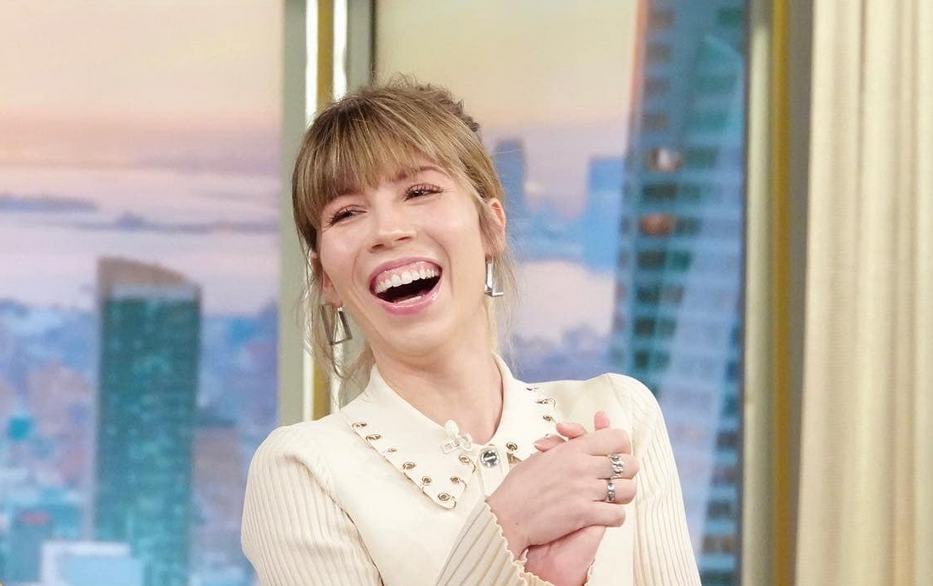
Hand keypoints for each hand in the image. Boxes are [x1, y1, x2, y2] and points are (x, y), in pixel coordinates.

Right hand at [486, 414, 633, 556]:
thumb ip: (564, 447)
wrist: (507, 515)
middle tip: (616, 479)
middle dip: (627, 473)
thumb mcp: (541, 456)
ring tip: (612, 499)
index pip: (617, 438)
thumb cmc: (519, 487)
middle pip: (629, 463)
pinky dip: (615, 518)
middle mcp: (583, 466)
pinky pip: (618, 515)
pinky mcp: (584, 514)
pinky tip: (604, 517)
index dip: (621, 447)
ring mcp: (585, 490)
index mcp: (573, 449)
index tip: (615, 456)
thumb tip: (575, 439)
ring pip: (628, 489)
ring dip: (623, 496)